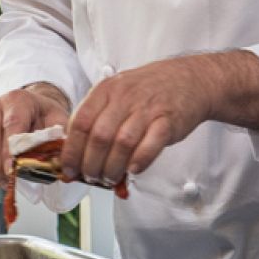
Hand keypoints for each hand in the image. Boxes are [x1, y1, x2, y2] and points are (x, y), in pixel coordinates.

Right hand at [0, 83, 70, 187]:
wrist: (33, 110)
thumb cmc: (44, 117)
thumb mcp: (59, 122)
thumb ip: (59, 141)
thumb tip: (58, 165)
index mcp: (18, 101)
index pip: (11, 124)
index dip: (10, 150)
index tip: (12, 170)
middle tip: (7, 182)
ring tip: (1, 182)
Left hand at [61, 56, 216, 185]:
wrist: (190, 80)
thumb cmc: (149, 90)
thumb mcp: (118, 93)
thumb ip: (97, 118)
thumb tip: (75, 152)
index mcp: (106, 90)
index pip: (80, 122)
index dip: (71, 150)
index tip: (69, 168)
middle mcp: (125, 97)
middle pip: (99, 136)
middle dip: (91, 164)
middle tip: (90, 177)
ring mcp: (147, 108)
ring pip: (122, 143)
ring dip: (112, 167)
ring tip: (109, 178)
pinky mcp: (168, 121)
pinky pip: (150, 145)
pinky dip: (139, 161)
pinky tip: (133, 170)